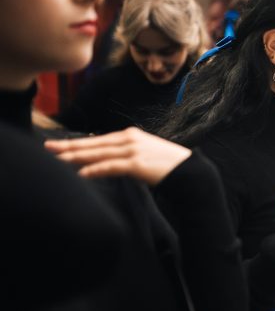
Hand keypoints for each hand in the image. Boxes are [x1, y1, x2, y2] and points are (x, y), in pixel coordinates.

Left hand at [44, 127, 191, 185]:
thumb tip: (109, 162)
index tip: (58, 145)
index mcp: (131, 136)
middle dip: (69, 146)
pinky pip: (110, 166)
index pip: (98, 140)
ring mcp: (133, 150)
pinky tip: (81, 174)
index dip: (77, 143)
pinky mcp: (137, 163)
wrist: (190, 172)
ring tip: (58, 160)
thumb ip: (126, 156)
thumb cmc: (168, 166)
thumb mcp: (145, 155)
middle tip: (48, 147)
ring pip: (98, 153)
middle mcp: (129, 139)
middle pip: (93, 144)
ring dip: (76, 157)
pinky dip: (94, 170)